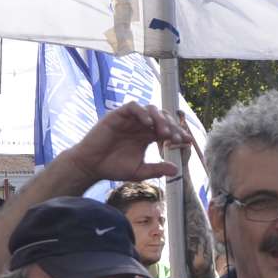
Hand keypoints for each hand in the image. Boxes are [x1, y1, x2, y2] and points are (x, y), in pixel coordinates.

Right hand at [61, 104, 190, 186]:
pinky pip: (132, 107)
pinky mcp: (117, 115)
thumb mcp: (139, 171)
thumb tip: (176, 170)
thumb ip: (157, 169)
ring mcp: (129, 119)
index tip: (187, 141)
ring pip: (149, 109)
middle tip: (176, 138)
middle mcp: (139, 125)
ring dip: (159, 118)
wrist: (91, 166)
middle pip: (161, 117)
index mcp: (146, 136)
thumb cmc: (113, 168)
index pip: (166, 129)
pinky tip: (148, 124)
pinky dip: (141, 113)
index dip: (177, 133)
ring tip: (163, 132)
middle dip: (171, 126)